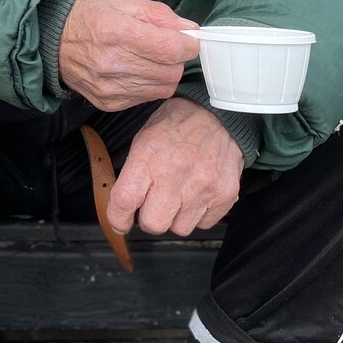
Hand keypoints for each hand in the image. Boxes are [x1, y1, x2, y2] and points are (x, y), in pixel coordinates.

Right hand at [58, 0, 199, 109]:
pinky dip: (148, 85)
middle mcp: (113, 64)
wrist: (49, 38)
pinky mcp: (107, 102)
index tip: (187, 40)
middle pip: (171, 72)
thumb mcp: (121, 1)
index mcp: (118, 32)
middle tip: (164, 47)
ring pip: (162, 88)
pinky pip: (146, 98)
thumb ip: (158, 14)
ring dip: (163, 73)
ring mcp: (109, 86)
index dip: (188, 45)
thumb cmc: (86, 14)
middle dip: (176, 59)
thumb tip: (189, 30)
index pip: (171, 49)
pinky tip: (135, 71)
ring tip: (148, 59)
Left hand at [106, 98, 243, 235]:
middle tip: (153, 204)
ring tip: (179, 195)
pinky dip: (198, 215)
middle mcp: (175, 174)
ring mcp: (203, 187)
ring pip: (180, 228)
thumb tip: (123, 205)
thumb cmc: (177, 124)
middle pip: (154, 224)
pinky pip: (205, 224)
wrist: (218, 114)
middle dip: (149, 219)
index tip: (120, 222)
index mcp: (148, 157)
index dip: (118, 218)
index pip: (124, 201)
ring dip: (176, 217)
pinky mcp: (225, 195)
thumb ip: (133, 173)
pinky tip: (197, 194)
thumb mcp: (144, 138)